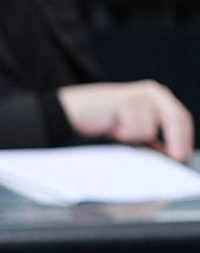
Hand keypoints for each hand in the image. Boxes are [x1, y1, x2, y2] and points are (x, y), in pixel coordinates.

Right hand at [59, 80, 193, 161]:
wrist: (68, 113)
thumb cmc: (99, 124)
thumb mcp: (131, 134)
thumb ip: (151, 143)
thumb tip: (170, 158)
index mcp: (157, 99)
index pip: (181, 120)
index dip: (184, 140)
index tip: (182, 159)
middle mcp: (152, 93)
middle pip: (177, 118)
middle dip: (176, 142)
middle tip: (174, 159)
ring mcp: (140, 94)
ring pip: (153, 126)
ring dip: (136, 137)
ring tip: (118, 133)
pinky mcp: (126, 99)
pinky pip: (137, 127)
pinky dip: (124, 133)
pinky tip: (110, 126)